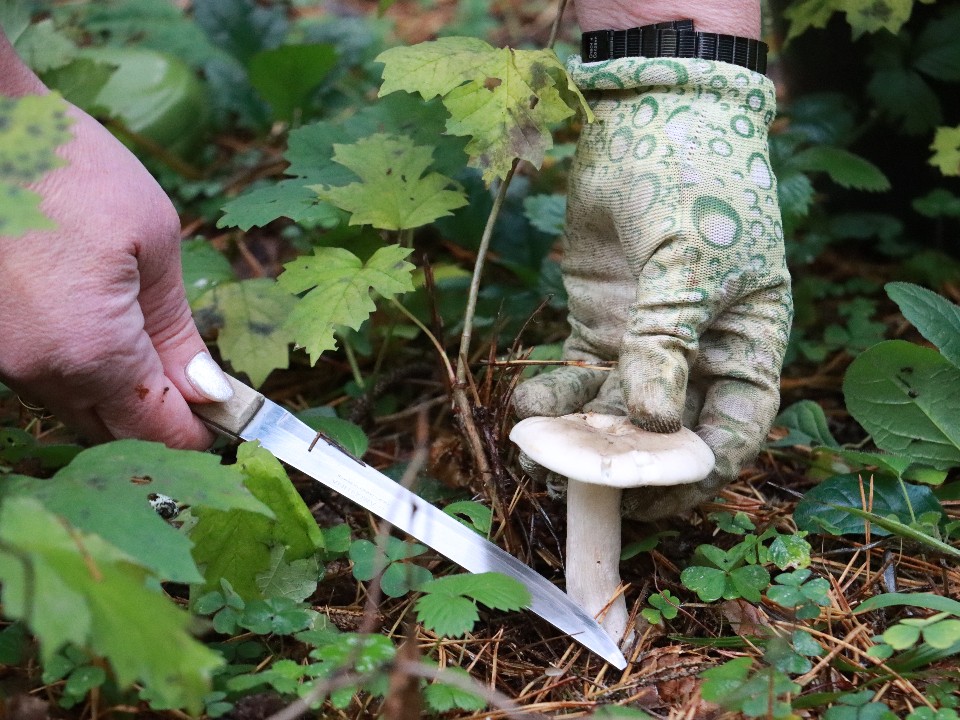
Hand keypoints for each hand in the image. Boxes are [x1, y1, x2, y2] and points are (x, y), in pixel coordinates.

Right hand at [0, 102, 231, 448]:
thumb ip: (176, 327)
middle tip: (205, 394)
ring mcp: (4, 359)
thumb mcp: (151, 240)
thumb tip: (207, 392)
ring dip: (122, 400)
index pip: (158, 429)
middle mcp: (39, 371)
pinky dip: (85, 375)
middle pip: (115, 431)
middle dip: (163, 422)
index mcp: (92, 351)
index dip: (201, 433)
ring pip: (76, 409)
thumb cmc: (67, 167)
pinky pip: (46, 379)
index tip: (232, 419)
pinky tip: (112, 339)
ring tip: (164, 361)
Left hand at [513, 57, 791, 519]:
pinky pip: (578, 373)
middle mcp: (700, 350)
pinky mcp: (601, 320)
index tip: (652, 498)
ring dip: (580, 436)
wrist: (650, 113)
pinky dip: (555, 395)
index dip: (698, 470)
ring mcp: (646, 338)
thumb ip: (670, 336)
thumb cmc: (695, 178)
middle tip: (581, 495)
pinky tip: (527, 408)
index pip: (733, 427)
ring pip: (615, 409)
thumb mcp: (689, 257)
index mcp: (747, 340)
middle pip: (668, 431)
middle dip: (627, 465)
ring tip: (538, 458)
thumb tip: (656, 420)